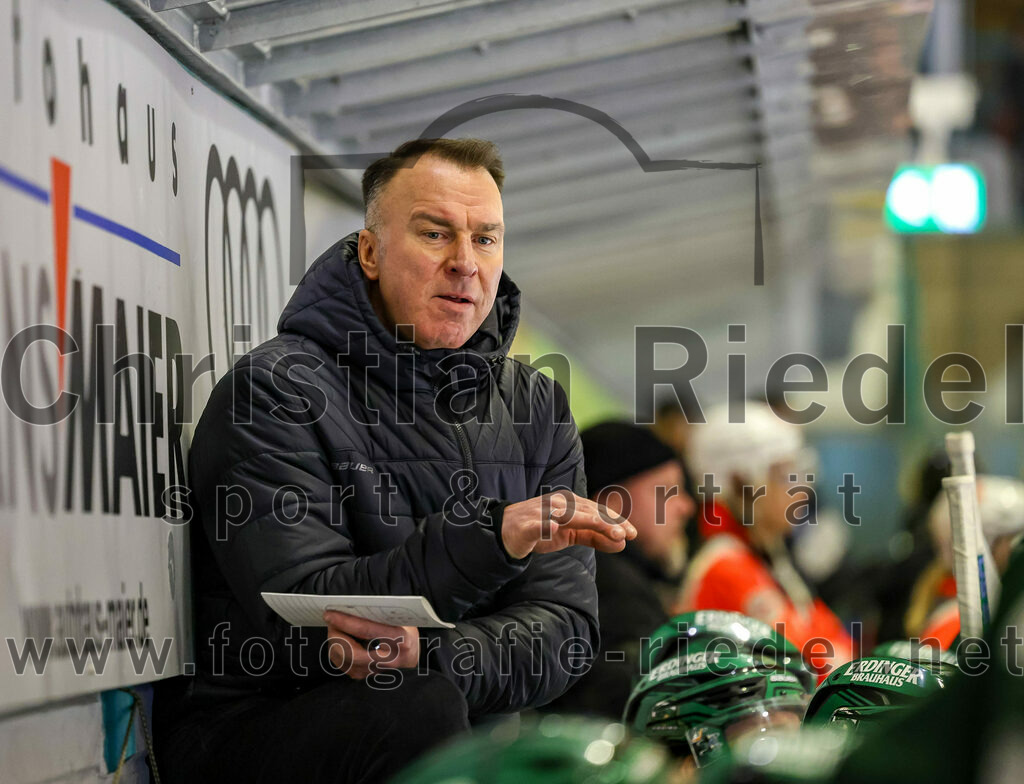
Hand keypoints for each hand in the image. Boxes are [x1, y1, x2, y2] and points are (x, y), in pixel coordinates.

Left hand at [322, 610, 418, 679]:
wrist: (413, 658)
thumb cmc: (406, 633)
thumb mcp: (402, 619)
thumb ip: (382, 614)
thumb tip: (354, 606)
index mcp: (399, 639)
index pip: (366, 630)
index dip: (346, 621)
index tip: (330, 614)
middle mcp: (388, 659)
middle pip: (351, 651)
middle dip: (336, 634)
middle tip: (331, 621)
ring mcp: (376, 670)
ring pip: (344, 660)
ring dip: (334, 642)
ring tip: (334, 629)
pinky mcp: (366, 676)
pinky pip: (343, 665)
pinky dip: (336, 652)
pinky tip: (339, 641)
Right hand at [500, 490, 636, 559]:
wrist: (504, 532)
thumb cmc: (540, 531)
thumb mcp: (570, 534)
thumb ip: (595, 537)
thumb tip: (622, 543)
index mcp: (570, 504)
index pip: (597, 511)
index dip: (616, 521)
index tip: (633, 534)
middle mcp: (559, 504)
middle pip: (588, 512)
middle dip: (609, 523)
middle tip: (627, 535)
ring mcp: (542, 513)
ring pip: (569, 516)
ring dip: (591, 522)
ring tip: (610, 533)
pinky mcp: (527, 525)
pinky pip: (538, 525)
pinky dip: (545, 526)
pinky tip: (553, 528)